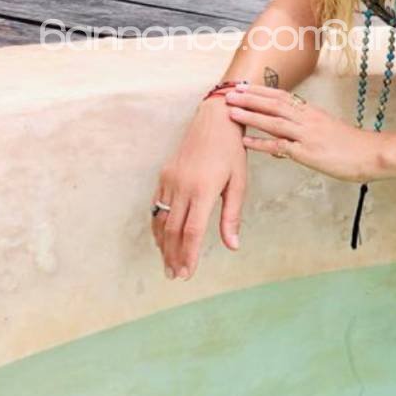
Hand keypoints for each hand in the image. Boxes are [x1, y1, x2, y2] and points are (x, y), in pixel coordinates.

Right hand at [151, 97, 246, 280]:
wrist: (214, 120)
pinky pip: (156, 206)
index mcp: (202, 189)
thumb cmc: (231, 151)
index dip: (188, 254)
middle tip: (175, 275)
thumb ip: (232, 215)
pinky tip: (162, 239)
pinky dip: (158, 226)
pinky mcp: (164, 175)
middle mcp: (181, 186)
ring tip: (168, 264)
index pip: (191, 231)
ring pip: (161, 220)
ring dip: (163, 245)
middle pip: (173, 230)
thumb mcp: (239, 182)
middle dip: (173, 255)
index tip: (188, 273)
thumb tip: (232, 246)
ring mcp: (169, 180)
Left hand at [224, 86, 377, 182]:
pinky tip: (245, 142)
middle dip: (250, 98)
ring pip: (274, 121)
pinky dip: (261, 143)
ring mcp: (307, 135)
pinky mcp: (308, 152)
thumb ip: (308, 131)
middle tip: (228, 93)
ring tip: (231, 111)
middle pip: (274, 104)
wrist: (372, 154)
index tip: (244, 87)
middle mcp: (307, 119)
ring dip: (251, 115)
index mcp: (312, 113)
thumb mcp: (328, 131)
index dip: (261, 91)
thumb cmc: (352, 146)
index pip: (282, 96)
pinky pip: (280, 146)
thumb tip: (288, 138)